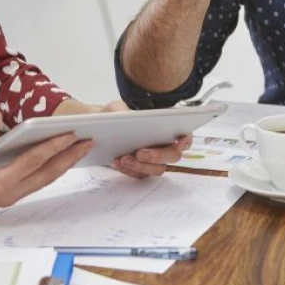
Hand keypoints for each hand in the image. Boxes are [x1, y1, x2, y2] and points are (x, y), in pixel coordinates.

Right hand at [0, 110, 91, 219]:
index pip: (32, 162)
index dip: (53, 146)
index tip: (71, 134)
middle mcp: (8, 194)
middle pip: (46, 174)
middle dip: (69, 157)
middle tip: (89, 141)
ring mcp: (9, 197)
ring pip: (43, 180)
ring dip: (63, 164)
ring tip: (80, 148)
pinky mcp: (6, 195)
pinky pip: (35, 181)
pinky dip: (50, 169)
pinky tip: (58, 159)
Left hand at [62, 100, 192, 178]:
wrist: (98, 128)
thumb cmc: (114, 115)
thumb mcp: (116, 108)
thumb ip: (121, 111)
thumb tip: (127, 118)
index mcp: (165, 127)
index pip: (185, 136)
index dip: (186, 140)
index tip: (179, 141)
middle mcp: (163, 145)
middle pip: (172, 156)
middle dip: (158, 155)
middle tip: (140, 152)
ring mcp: (153, 160)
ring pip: (157, 169)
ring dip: (142, 166)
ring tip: (123, 158)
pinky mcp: (141, 169)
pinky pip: (141, 175)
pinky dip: (130, 170)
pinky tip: (118, 162)